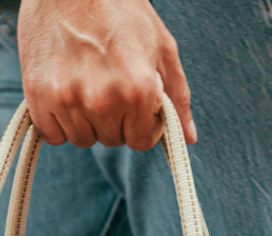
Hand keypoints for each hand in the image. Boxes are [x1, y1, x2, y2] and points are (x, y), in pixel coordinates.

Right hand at [18, 0, 195, 149]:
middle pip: (112, 139)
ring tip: (87, 89)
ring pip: (82, 138)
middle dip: (116, 121)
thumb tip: (189, 138)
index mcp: (139, 92)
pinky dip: (57, 122)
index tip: (136, 108)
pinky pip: (51, 134)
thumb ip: (178, 98)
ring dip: (87, 122)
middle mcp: (104, 100)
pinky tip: (65, 98)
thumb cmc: (122, 10)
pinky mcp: (38, 94)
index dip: (142, 127)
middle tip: (110, 89)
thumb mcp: (163, 50)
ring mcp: (68, 99)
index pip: (141, 141)